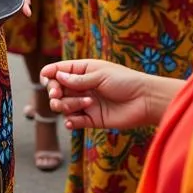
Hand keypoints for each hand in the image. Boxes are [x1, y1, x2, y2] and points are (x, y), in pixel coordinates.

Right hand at [40, 58, 158, 130]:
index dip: (49, 75)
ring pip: (63, 106)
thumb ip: (78, 79)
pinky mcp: (92, 119)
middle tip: (57, 95)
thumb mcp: (100, 76)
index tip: (47, 80)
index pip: (58, 71)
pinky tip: (72, 122)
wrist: (145, 101)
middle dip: (54, 92)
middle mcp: (81, 86)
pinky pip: (74, 121)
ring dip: (67, 106)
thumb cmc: (125, 81)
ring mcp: (86, 103)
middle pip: (57, 89)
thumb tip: (56, 77)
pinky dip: (70, 122)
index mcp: (83, 70)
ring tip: (84, 104)